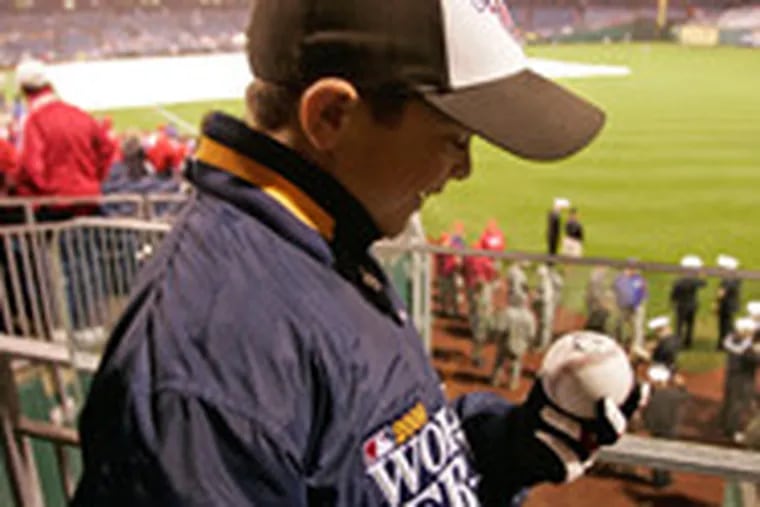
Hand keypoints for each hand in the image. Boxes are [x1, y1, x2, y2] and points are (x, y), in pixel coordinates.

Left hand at [524, 331, 644, 482]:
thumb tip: (569, 342)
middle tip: (605, 402)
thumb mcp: (544, 385)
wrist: (517, 437)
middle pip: (613, 433)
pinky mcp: (566, 472)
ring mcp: (584, 458)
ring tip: (547, 410)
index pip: (625, 409)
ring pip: (585, 444)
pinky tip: (537, 433)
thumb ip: (558, 369)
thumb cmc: (537, 405)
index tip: (642, 385)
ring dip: (565, 425)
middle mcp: (597, 440)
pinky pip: (561, 459)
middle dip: (615, 419)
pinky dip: (550, 444)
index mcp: (600, 420)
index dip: (638, 400)